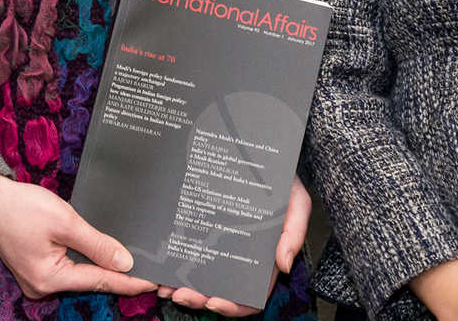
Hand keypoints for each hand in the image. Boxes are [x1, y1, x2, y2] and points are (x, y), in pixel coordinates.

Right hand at [0, 175, 156, 298]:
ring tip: (132, 262)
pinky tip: (103, 254)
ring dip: (102, 266)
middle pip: (89, 280)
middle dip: (117, 273)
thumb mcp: (65, 222)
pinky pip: (68, 267)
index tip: (153, 282)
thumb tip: (125, 262)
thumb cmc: (21, 206)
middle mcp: (42, 285)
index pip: (99, 281)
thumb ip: (97, 244)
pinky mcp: (36, 267)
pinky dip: (86, 260)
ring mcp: (37, 278)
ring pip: (79, 274)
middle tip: (149, 269)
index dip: (129, 281)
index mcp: (48, 278)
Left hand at [157, 176, 312, 315]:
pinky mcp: (203, 229)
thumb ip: (295, 231)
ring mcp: (219, 243)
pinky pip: (187, 251)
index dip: (234, 306)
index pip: (251, 294)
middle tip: (180, 294)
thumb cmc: (283, 180)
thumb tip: (284, 264)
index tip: (214, 302)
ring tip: (165, 286)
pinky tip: (160, 266)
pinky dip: (173, 263)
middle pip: (219, 289)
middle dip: (199, 299)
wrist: (261, 152)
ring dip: (182, 287)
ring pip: (199, 275)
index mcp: (263, 259)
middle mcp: (239, 256)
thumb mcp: (297, 201)